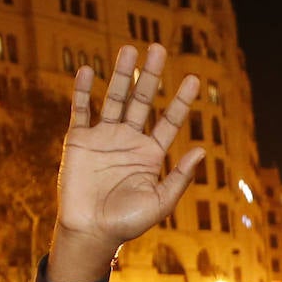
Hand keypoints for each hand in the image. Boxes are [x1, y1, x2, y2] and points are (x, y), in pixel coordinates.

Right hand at [49, 44, 203, 281]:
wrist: (91, 232)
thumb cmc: (127, 223)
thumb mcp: (160, 201)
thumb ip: (180, 177)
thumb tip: (202, 149)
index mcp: (150, 155)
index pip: (168, 121)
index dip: (181, 101)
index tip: (194, 79)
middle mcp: (128, 141)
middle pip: (142, 101)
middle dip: (151, 76)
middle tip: (159, 49)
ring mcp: (103, 137)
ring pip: (114, 98)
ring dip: (121, 75)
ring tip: (129, 50)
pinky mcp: (79, 140)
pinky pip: (81, 109)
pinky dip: (82, 90)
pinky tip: (87, 70)